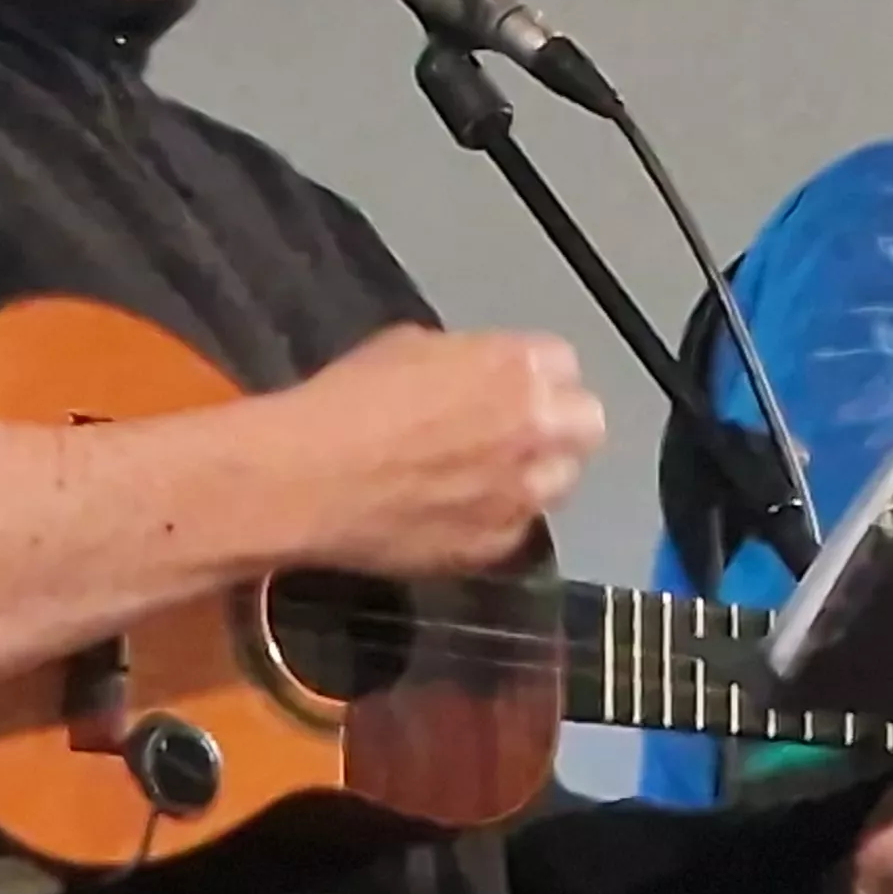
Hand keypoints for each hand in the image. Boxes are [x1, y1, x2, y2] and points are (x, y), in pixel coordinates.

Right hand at [268, 325, 603, 575]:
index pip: (564, 365)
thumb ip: (467, 361)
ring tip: (488, 475)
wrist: (306, 479)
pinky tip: (455, 511)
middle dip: (559, 423)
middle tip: (517, 430)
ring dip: (535, 473)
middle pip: (586, 424)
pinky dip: (497, 518)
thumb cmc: (347, 401)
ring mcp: (523, 495)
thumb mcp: (410, 347)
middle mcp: (538, 430)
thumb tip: (475, 378)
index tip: (510, 385)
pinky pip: (518, 527)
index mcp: (520, 369)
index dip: (534, 375)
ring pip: (561, 482)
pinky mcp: (497, 546)